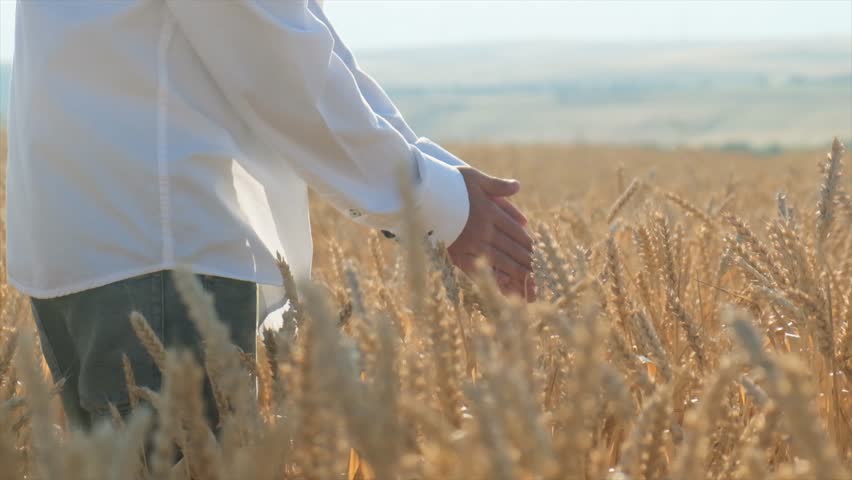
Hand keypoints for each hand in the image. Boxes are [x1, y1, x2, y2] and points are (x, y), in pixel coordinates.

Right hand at [449, 167, 535, 300]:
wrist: (421, 195)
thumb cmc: (446, 183)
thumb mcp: (474, 178)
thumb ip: (497, 185)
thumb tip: (517, 186)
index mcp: (490, 211)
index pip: (515, 230)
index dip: (528, 241)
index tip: (538, 251)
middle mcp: (484, 229)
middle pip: (511, 246)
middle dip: (527, 259)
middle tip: (540, 270)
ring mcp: (472, 243)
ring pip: (501, 260)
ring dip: (517, 271)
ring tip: (530, 281)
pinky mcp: (458, 253)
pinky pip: (479, 269)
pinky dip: (492, 278)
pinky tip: (503, 286)